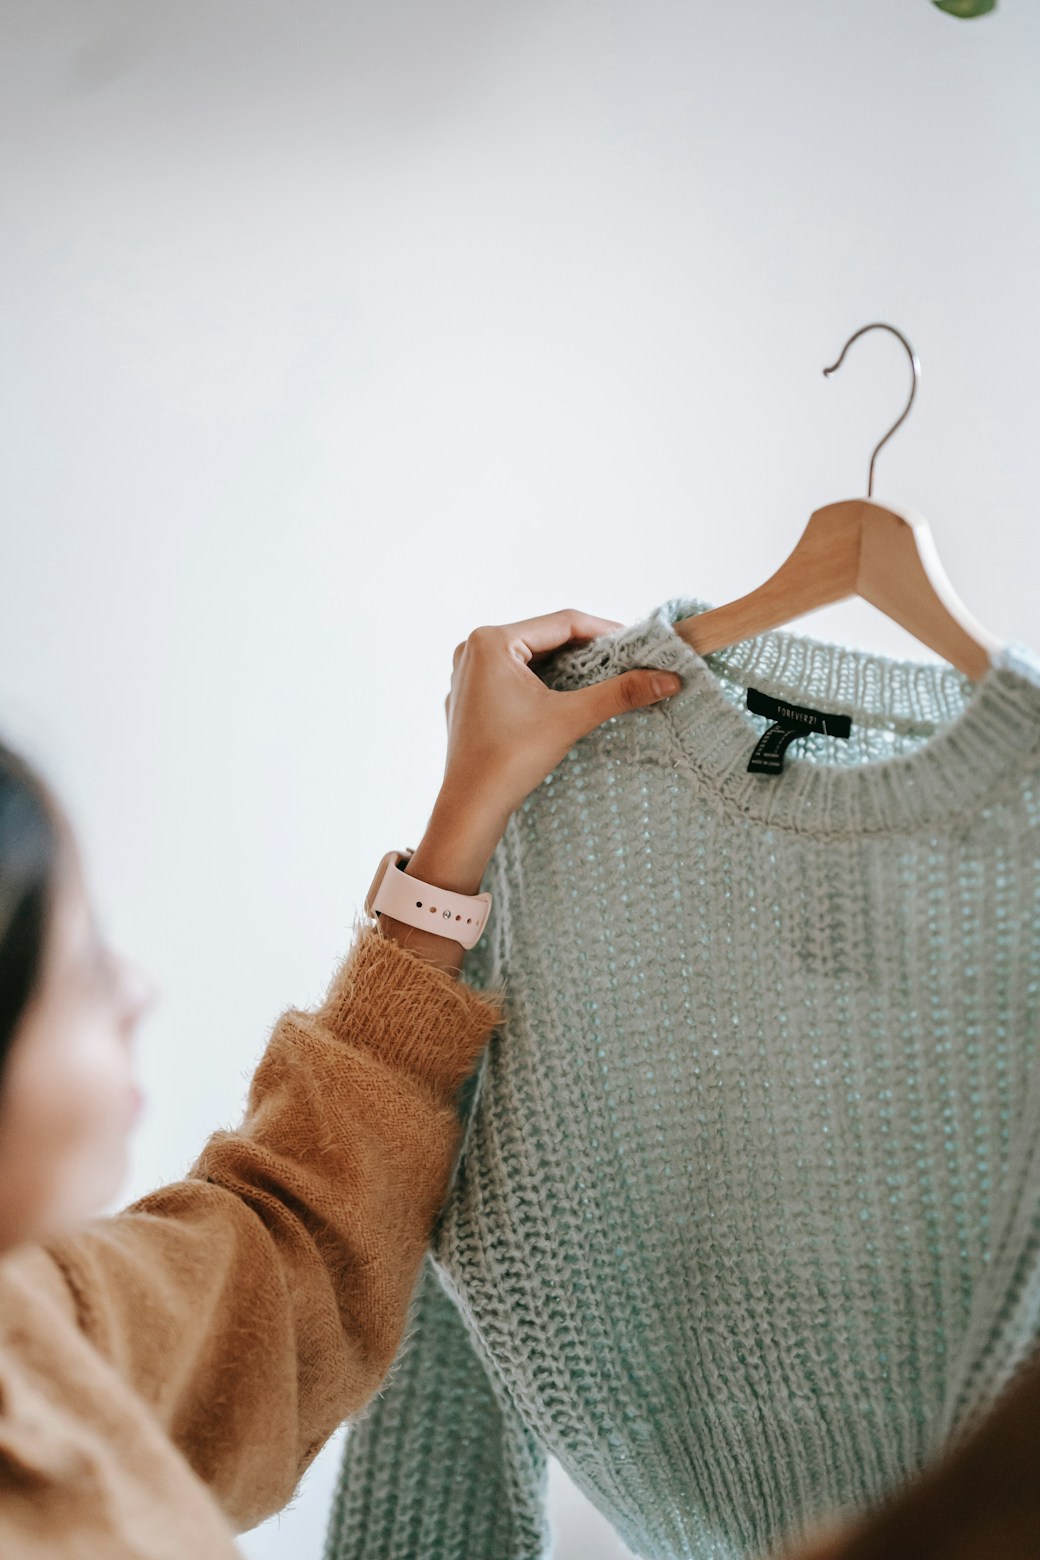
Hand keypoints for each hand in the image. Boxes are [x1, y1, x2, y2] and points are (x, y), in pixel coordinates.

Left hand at [440, 608, 681, 823]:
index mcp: (491, 641)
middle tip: (626, 662)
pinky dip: (542, 684)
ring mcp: (467, 675)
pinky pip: (513, 679)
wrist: (470, 808)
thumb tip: (670, 678)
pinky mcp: (469, 699)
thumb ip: (621, 693)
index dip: (604, 631)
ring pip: (530, 659)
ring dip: (566, 667)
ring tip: (604, 678)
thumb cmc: (509, 760)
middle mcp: (472, 650)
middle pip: (545, 639)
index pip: (561, 623)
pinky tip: (567, 698)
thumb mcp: (571, 718)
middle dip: (587, 651)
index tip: (638, 644)